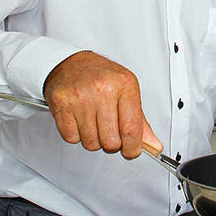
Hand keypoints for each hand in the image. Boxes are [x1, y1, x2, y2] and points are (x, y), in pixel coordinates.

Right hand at [43, 51, 161, 158]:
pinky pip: (72, 138)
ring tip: (94, 122)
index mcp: (125, 85)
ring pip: (91, 143)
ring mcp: (80, 98)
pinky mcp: (61, 105)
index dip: (133, 148)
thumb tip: (153, 146)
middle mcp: (103, 90)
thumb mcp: (127, 91)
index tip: (131, 152)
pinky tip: (80, 119)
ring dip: (94, 139)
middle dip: (112, 144)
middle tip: (110, 131)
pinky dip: (77, 135)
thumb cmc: (102, 77)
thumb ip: (140, 121)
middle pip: (111, 142)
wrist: (70, 63)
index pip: (132, 130)